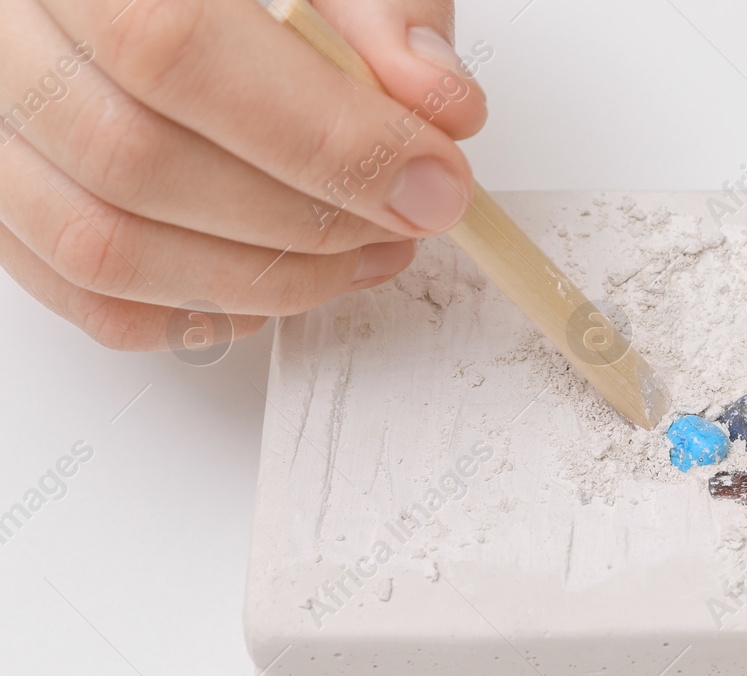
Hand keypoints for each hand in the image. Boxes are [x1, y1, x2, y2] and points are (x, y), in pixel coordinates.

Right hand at [0, 0, 487, 347]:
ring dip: (263, 278)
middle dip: (306, 218)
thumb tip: (438, 105)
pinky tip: (284, 279)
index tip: (432, 181)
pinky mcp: (9, 200)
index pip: (173, 50)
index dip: (322, 137)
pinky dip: (200, 310)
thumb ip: (378, 8)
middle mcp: (1, 34)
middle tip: (407, 218)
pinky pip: (85, 293)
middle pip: (133, 161)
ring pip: (100, 245)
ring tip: (365, 251)